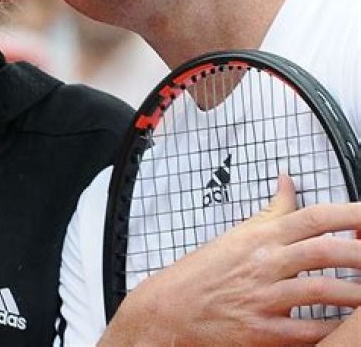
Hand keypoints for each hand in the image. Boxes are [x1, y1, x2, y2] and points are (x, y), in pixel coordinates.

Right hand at [98, 175, 360, 346]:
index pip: (312, 217)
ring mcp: (265, 297)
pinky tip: (352, 327)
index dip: (348, 213)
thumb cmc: (203, 273)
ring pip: (323, 290)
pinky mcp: (264, 332)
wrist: (169, 310)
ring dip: (356, 291)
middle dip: (360, 250)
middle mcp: (265, 263)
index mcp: (260, 237)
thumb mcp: (236, 234)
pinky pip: (310, 331)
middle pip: (324, 250)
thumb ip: (272, 210)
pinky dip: (336, 330)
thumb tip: (288, 180)